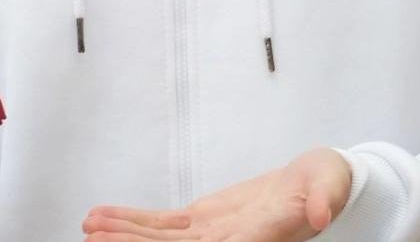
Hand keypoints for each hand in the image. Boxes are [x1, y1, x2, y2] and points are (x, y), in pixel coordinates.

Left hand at [82, 148, 350, 240]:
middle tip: (97, 240)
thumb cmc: (326, 184)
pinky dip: (132, 220)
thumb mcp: (330, 185)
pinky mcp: (203, 219)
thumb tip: (319, 214)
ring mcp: (213, 234)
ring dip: (125, 235)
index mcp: (260, 239)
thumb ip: (323, 199)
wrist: (316, 183)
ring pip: (162, 239)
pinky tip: (103, 218)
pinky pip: (162, 222)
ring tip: (89, 229)